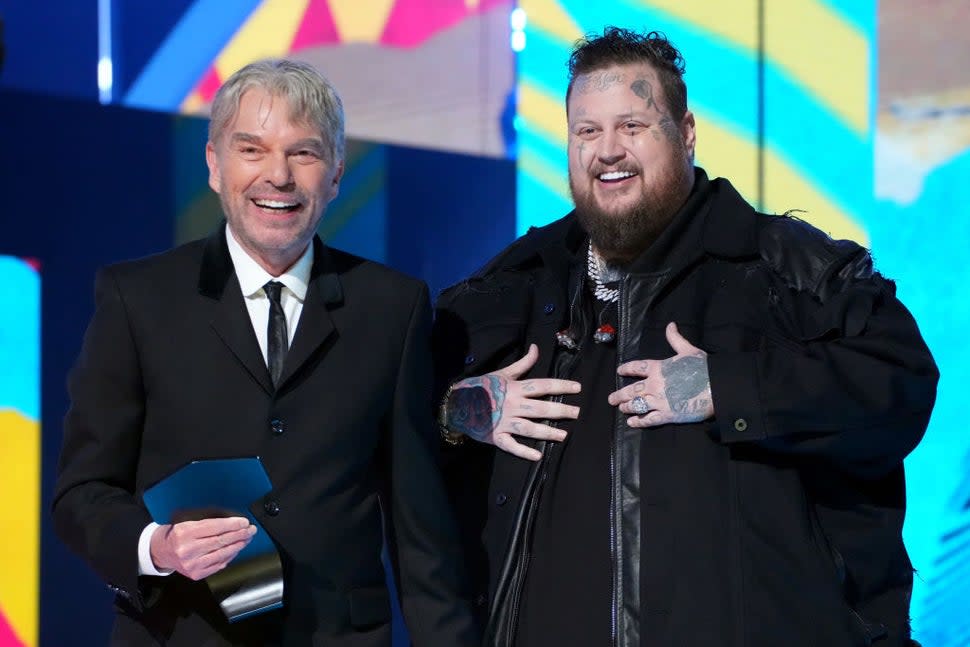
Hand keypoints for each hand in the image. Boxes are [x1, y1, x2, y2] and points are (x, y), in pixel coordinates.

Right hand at [149, 516, 256, 580]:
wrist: (162, 552)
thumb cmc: (178, 534)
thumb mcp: (188, 523)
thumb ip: (209, 523)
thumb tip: (234, 524)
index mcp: (185, 532)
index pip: (215, 527)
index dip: (232, 525)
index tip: (245, 522)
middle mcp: (187, 549)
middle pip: (220, 541)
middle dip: (239, 534)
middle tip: (251, 530)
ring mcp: (192, 564)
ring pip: (221, 553)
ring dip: (237, 545)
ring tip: (247, 539)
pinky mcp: (196, 574)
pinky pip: (218, 564)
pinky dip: (229, 556)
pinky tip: (236, 549)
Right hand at [446, 344, 580, 460]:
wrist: (457, 403)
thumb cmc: (482, 387)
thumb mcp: (502, 373)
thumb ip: (522, 363)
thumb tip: (536, 348)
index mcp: (514, 388)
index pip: (542, 386)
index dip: (561, 386)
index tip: (577, 388)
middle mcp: (512, 405)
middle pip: (540, 408)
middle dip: (560, 410)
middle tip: (577, 413)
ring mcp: (504, 422)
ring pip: (529, 428)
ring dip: (547, 432)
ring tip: (563, 436)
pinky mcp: (496, 436)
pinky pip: (511, 445)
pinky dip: (523, 451)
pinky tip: (538, 455)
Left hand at [608, 322, 713, 426]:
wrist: (716, 387)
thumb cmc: (704, 368)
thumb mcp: (688, 349)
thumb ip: (676, 339)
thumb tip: (670, 325)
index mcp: (658, 368)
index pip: (636, 367)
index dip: (626, 369)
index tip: (619, 371)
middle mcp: (654, 385)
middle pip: (631, 390)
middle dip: (619, 395)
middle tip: (611, 399)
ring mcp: (659, 401)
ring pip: (637, 405)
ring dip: (627, 407)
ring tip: (621, 408)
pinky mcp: (667, 415)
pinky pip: (649, 419)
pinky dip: (639, 422)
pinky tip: (631, 422)